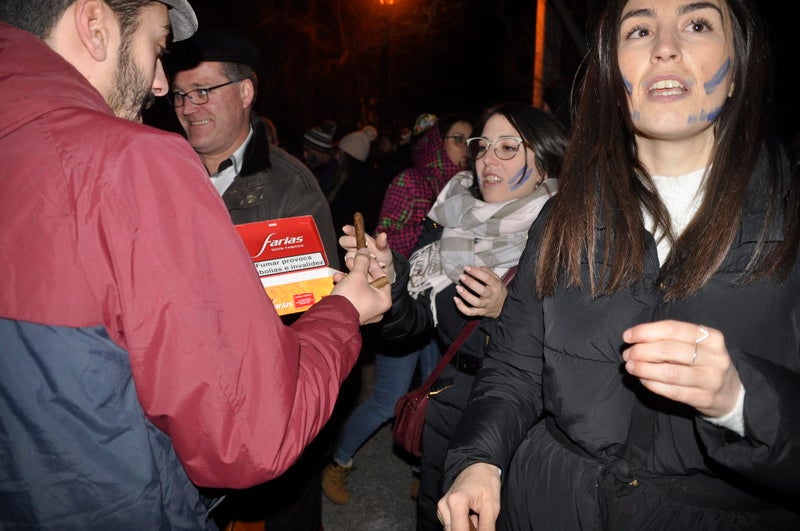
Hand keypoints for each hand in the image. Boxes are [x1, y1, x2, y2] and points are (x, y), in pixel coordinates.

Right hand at [331, 248, 390, 324]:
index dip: (372, 264)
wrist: (333, 316)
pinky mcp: (353, 312)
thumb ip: (362, 262)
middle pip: (369, 282)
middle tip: (352, 261)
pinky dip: (346, 287)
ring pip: (359, 288)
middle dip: (358, 270)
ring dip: (350, 277)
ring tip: (343, 270)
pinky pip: (352, 296)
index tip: (366, 257)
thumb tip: (364, 253)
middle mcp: (376, 307)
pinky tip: (338, 280)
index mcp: (384, 299)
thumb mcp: (357, 275)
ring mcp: (365, 311)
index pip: (382, 276)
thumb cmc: (350, 300)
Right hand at [339, 226, 394, 282]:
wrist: (383, 272)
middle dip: (352, 243)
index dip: (348, 229)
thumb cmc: (382, 258)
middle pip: (344, 241)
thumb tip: (383, 235)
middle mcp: (353, 247)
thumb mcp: (384, 249)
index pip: (351, 231)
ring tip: (373, 260)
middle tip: (365, 246)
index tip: (346, 228)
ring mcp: (352, 258)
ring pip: (348, 255)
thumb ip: (382, 243)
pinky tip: (370, 269)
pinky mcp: (351, 267)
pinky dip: (361, 268)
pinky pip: (351, 266)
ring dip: (360, 257)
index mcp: (360, 239)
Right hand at [437, 462, 500, 530]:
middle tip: (480, 520)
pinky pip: (451, 525)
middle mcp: (444, 505)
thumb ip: (486, 528)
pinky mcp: (441, 509)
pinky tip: (471, 516)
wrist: (478, 466)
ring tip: (476, 517)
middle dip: (469, 530)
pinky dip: (462, 524)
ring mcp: (441, 507)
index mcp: (456, 502)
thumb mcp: (492, 507)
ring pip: (452, 529)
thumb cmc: (486, 483)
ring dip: (465, 528)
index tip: (480, 528)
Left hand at [453, 266, 507, 318]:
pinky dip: (462, 307)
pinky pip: (470, 312)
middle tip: (461, 276)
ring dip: (465, 295)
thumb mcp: (497, 280)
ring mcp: (486, 306)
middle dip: (470, 283)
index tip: (467, 268)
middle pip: (481, 291)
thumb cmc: (498, 291)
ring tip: (458, 287)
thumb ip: (487, 272)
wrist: (505, 307)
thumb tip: (476, 267)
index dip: (476, 272)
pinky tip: (456, 299)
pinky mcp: (481, 313)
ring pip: (475, 302)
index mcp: (496, 286)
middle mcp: (492, 297)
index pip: (487, 278)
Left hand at [622, 320, 741, 417]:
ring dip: (644, 369)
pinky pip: (673, 391)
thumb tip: (635, 338)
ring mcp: (711, 379)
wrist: (730, 394)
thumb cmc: (704, 364)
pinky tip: (643, 380)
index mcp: (711, 337)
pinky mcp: (705, 399)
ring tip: (631, 367)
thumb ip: (671, 340)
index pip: (673, 329)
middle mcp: (714, 357)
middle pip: (669, 350)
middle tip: (627, 355)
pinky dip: (653, 385)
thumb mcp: (697, 346)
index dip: (646, 331)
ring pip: (669, 372)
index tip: (627, 336)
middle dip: (641, 351)